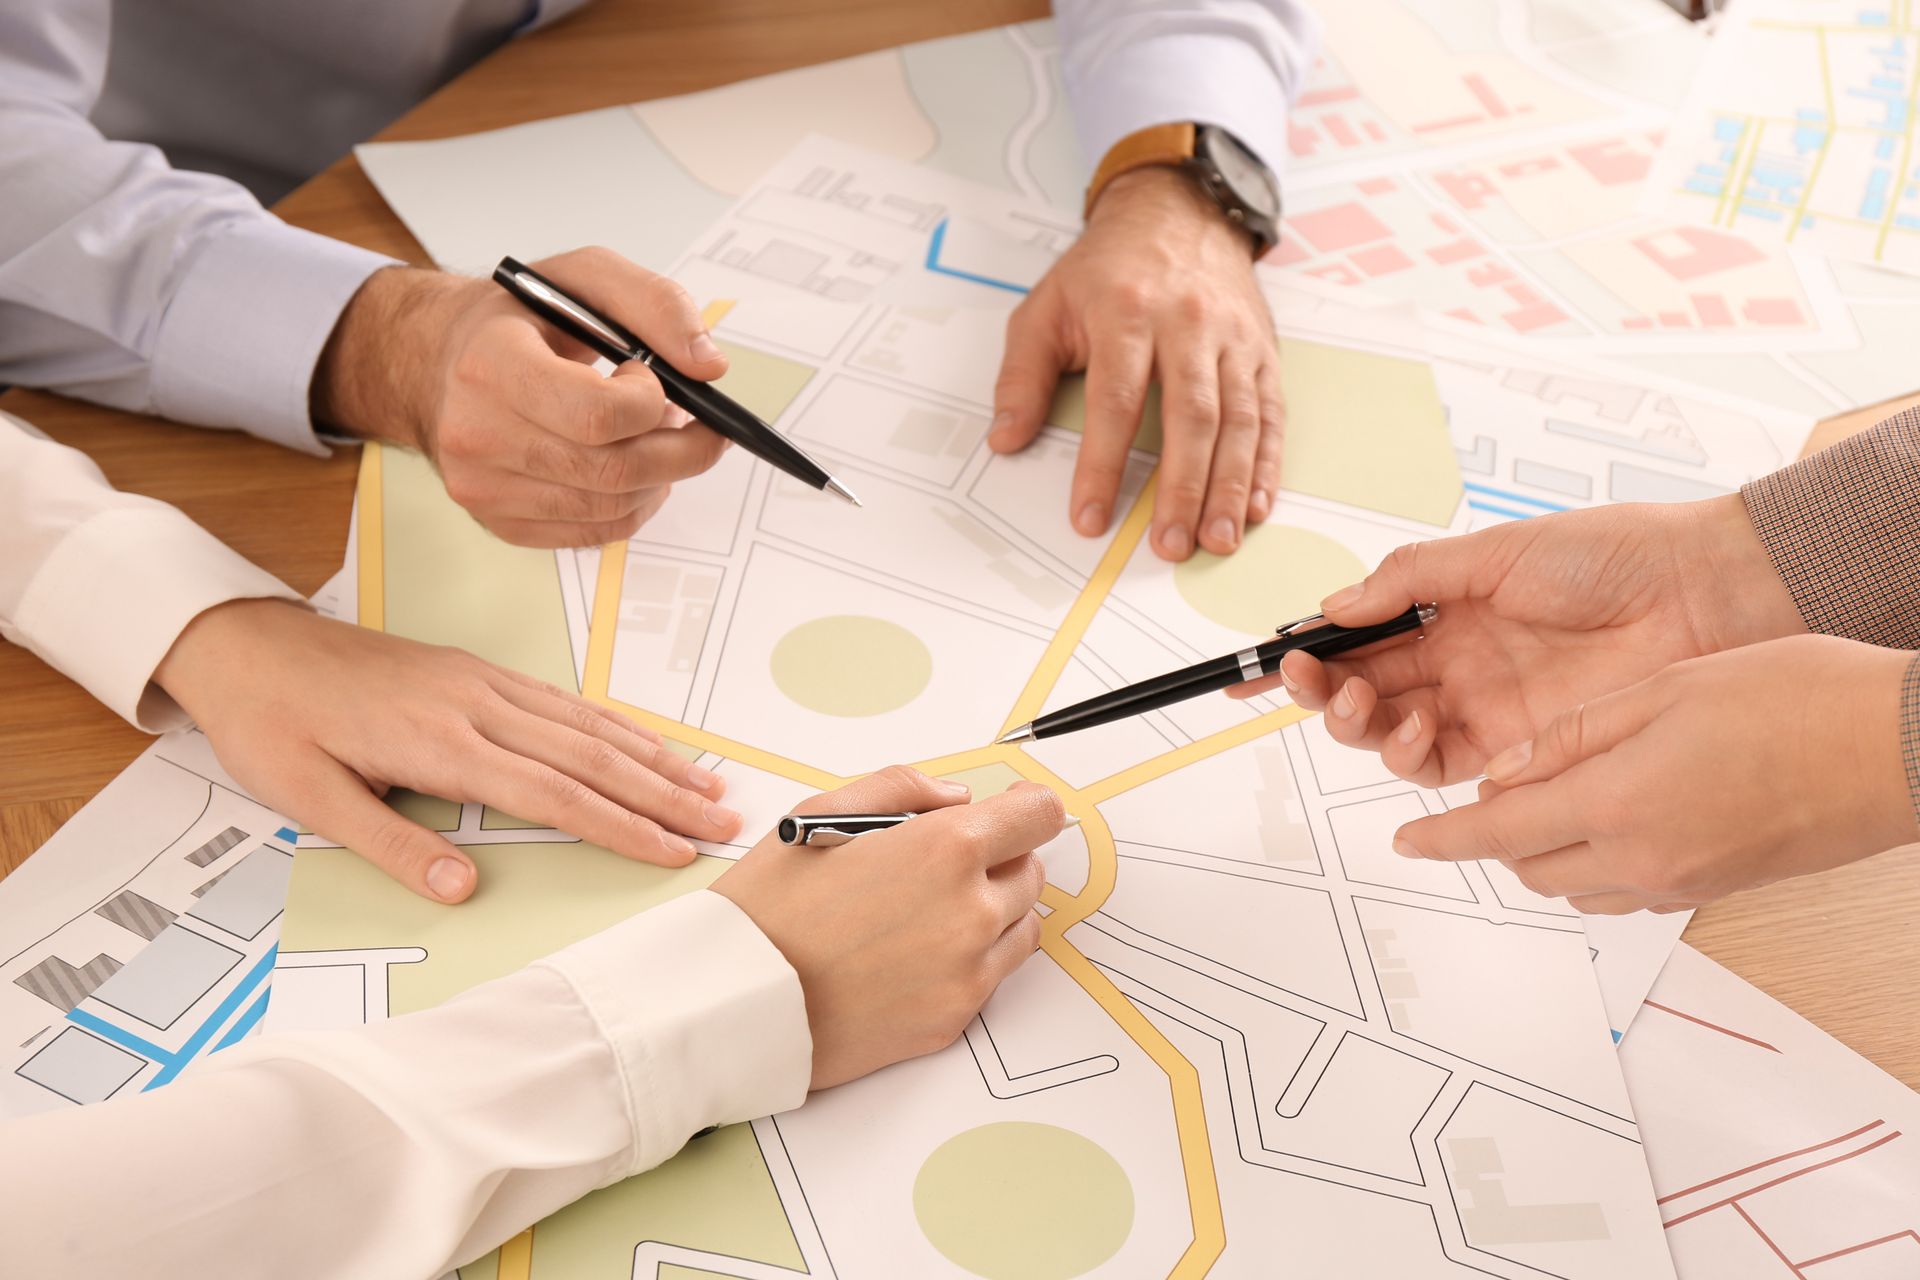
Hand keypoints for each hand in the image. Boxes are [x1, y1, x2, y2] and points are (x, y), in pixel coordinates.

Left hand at [153, 599, 742, 901]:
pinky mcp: (479, 674)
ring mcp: (483, 684)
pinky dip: (615, 726)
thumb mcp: (309, 797)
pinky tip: (645, 745)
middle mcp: (476, 706)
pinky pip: (563, 702)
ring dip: (654, 759)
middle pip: (590, 757)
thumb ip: (390, 843)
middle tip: (722, 824)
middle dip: (663, 794)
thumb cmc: (274, 725)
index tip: (672, 852)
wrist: (249, 648)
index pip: (552, 792)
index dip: (620, 826)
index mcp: (439, 741)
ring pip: (587, 725)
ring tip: (708, 788)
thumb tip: (460, 887)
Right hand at [314, 248, 730, 547]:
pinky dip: (632, 505)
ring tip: (658, 439)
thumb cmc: (517, 321)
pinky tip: (631, 470)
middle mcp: (477, 434)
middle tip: (704, 428)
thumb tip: (709, 367)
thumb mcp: (583, 277)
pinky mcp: (500, 523)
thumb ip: (656, 304)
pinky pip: (593, 533)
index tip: (654, 379)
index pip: (597, 415)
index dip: (650, 403)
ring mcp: (484, 488)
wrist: (437, 361)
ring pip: (611, 508)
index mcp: (490, 364)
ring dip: (660, 477)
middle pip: (613, 471)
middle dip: (682, 452)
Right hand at [711, 767, 1059, 1089]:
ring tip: (926, 912)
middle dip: (998, 859)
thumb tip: (956, 797)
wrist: (736, 1006)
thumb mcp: (820, 813)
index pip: (1039, 816)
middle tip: (941, 865)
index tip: (1008, 811)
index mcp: (946, 850)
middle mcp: (972, 912)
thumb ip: (901, 789)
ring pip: (1022, 928)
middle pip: (1031, 872)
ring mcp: (968, 974)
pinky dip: (968, 960)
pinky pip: (989, 978)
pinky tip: (911, 953)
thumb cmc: (768, 909)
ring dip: (993, 911)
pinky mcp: (954, 1020)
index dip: (1023, 809)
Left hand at [990, 166, 1283, 560]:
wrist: (1177, 213)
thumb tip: (1005, 439)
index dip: (1102, 464)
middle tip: (1170, 545)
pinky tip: (1255, 505)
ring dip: (1229, 487)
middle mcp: (1187, 324)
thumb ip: (1022, 375)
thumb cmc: (1107, 269)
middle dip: (1181, 488)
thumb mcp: (1046, 306)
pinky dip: (1265, 463)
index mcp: (1126, 312)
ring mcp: (1231, 339)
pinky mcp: (1262, 351)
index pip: (1115, 400)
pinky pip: (1269, 413)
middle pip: (1189, 417)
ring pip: (1238, 420)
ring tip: (1216, 540)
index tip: (1089, 517)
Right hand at [1240, 497, 1806, 785]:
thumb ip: (1410, 578)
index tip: (1254, 665)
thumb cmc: (1609, 557)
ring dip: (1356, 724)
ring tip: (1362, 701)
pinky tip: (1420, 727)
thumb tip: (1334, 605)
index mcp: (1445, 610)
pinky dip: (1410, 753)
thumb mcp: (1496, 551)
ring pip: (1387, 735)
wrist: (1694, 596)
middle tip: (1305, 678)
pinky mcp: (1513, 750)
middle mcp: (1455, 663)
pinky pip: (1439, 767)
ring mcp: (1481, 708)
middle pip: (1360, 691)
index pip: (1355, 636)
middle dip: (1316, 690)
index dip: (1302, 653)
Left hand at [1391, 636, 1918, 913]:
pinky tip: (1613, 818)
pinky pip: (1625, 889)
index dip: (1441, 837)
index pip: (1492, 832)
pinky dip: (1596, 861)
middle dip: (1493, 836)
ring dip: (1545, 850)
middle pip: (1526, 865)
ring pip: (1573, 883)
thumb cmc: (1795, 699)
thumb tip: (1505, 770)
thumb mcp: (1660, 691)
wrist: (1897, 747)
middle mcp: (1640, 859)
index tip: (1405, 841)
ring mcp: (1681, 882)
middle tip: (1484, 798)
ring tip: (1548, 801)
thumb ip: (1571, 736)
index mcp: (1614, 803)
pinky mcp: (1714, 888)